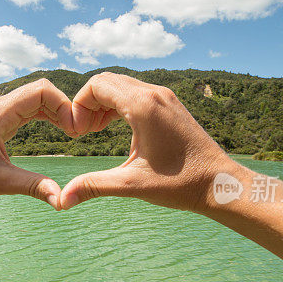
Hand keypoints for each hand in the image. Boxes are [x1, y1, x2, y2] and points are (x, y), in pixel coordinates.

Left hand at [0, 79, 75, 209]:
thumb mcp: (1, 184)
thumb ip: (33, 187)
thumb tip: (62, 200)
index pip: (40, 91)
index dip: (64, 106)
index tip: (74, 132)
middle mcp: (0, 107)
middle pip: (42, 90)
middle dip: (64, 106)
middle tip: (78, 132)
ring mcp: (1, 112)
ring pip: (38, 97)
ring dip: (58, 110)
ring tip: (73, 132)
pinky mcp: (3, 120)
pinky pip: (31, 108)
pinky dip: (49, 115)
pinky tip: (60, 130)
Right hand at [60, 72, 233, 211]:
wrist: (220, 184)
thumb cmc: (181, 184)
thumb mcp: (132, 185)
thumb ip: (94, 186)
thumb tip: (61, 200)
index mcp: (143, 106)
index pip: (97, 85)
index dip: (78, 106)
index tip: (79, 134)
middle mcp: (155, 94)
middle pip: (107, 81)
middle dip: (88, 103)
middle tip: (84, 133)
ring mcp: (165, 97)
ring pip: (122, 85)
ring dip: (102, 103)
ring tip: (95, 131)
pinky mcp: (171, 105)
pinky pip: (136, 93)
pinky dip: (118, 104)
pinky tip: (114, 128)